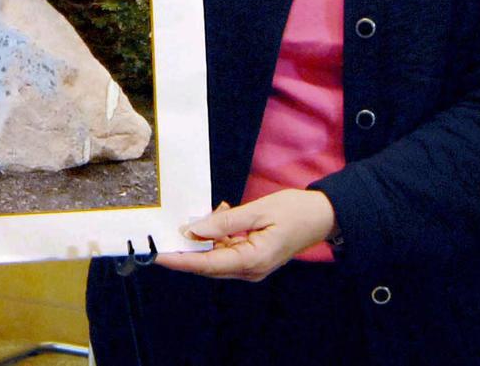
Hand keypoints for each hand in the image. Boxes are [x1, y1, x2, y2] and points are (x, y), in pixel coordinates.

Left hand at [155, 189, 337, 281]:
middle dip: (188, 246)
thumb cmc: (294, 211)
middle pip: (208, 263)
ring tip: (216, 209)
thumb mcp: (258, 211)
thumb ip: (225, 222)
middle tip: (172, 225)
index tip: (157, 255)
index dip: (180, 259)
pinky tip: (224, 213)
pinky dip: (219, 234)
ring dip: (207, 236)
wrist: (322, 216)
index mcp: (252, 261)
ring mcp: (252, 267)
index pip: (207, 264)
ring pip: (216, 256)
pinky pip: (227, 249)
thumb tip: (195, 230)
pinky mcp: (253, 258)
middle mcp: (250, 270)